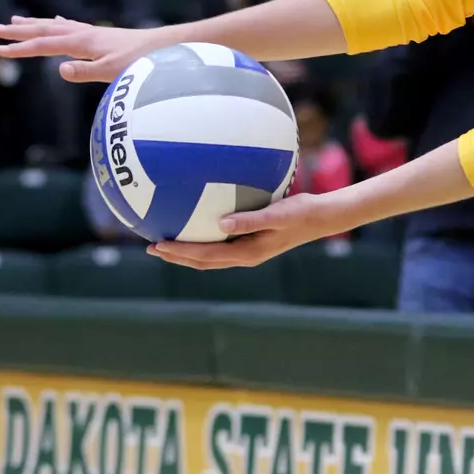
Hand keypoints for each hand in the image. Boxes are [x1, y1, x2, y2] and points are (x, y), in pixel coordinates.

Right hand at [0, 16, 161, 82]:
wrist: (165, 47)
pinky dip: (56, 24)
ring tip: (16, 20)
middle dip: (19, 31)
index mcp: (83, 42)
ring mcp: (92, 33)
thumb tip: (59, 70)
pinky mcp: (100, 35)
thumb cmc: (141, 63)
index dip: (20, 48)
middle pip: (44, 30)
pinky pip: (70, 26)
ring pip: (55, 26)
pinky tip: (55, 22)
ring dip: (34, 24)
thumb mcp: (112, 72)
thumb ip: (85, 72)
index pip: (44, 45)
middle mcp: (84, 33)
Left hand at [148, 191, 353, 268]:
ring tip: (166, 242)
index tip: (158, 245)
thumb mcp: (277, 214)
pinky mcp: (252, 242)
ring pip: (210, 256)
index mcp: (247, 253)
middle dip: (176, 256)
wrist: (322, 217)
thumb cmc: (302, 212)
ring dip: (186, 251)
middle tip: (151, 247)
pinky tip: (197, 225)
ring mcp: (248, 250)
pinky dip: (203, 240)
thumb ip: (250, 219)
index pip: (205, 256)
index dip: (180, 253)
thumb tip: (221, 223)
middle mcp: (244, 255)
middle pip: (202, 261)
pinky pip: (220, 245)